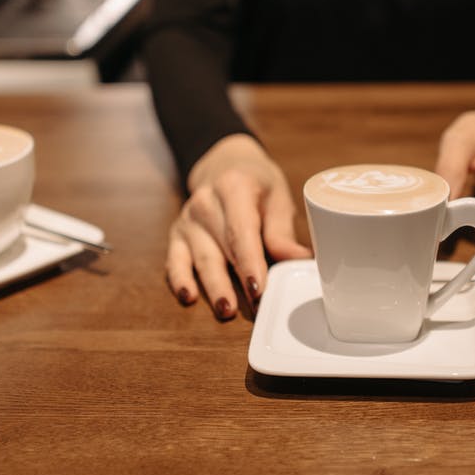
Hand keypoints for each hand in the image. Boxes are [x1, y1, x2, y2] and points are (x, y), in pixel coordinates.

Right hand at [166, 134, 311, 317]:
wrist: (225, 164)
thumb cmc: (256, 182)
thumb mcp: (277, 196)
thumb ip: (282, 231)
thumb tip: (299, 260)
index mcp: (233, 187)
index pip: (241, 231)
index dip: (250, 262)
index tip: (259, 288)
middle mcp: (205, 203)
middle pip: (221, 248)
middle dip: (236, 281)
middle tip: (253, 307)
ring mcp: (188, 220)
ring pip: (201, 259)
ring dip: (213, 287)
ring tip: (226, 310)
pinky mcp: (178, 235)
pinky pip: (175, 261)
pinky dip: (180, 280)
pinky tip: (188, 297)